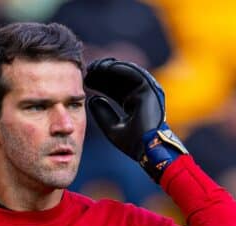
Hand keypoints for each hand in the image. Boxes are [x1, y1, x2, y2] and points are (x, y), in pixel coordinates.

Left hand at [84, 57, 187, 181]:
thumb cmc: (132, 143)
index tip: (86, 80)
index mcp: (133, 106)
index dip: (100, 85)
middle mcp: (141, 97)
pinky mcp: (149, 90)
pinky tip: (105, 67)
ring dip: (110, 69)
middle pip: (119, 81)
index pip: (115, 91)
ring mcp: (146, 92)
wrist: (146, 148)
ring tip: (94, 66)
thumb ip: (102, 113)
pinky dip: (120, 69)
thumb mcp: (111, 127)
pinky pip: (134, 74)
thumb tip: (92, 99)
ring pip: (126, 75)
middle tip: (88, 69)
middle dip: (104, 74)